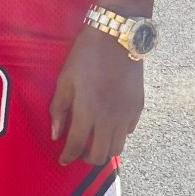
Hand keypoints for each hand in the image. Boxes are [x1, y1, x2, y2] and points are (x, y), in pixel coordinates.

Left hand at [49, 27, 145, 167]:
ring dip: (104, 149)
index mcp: (88, 110)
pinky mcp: (139, 106)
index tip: (63, 159)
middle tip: (79, 152)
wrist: (118, 36)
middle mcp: (110, 118)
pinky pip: (129, 131)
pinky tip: (109, 124)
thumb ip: (59, 109)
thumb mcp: (65, 79)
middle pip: (101, 155)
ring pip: (118, 148)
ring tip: (94, 140)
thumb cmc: (86, 54)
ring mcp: (127, 113)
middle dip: (87, 158)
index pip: (76, 146)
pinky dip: (118, 134)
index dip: (68, 157)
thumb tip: (56, 135)